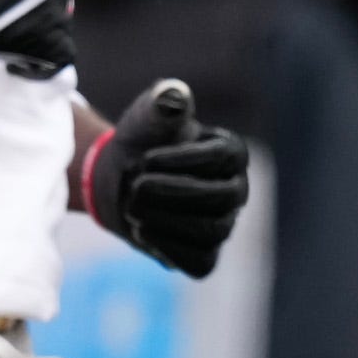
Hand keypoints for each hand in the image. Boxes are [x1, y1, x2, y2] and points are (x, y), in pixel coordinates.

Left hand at [83, 78, 250, 277]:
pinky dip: (170, 248)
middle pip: (221, 198)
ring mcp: (223, 225)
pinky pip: (200, 261)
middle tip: (135, 187)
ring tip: (132, 208)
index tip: (146, 158)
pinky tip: (142, 230)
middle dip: (174, 194)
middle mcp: (236, 190)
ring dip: (168, 221)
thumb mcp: (147, 116)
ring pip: (211, 231)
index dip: (185, 160)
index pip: (223, 158)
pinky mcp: (205, 256)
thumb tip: (174, 95)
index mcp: (232, 152)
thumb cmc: (141, 142)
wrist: (121, 181)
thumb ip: (162, 102)